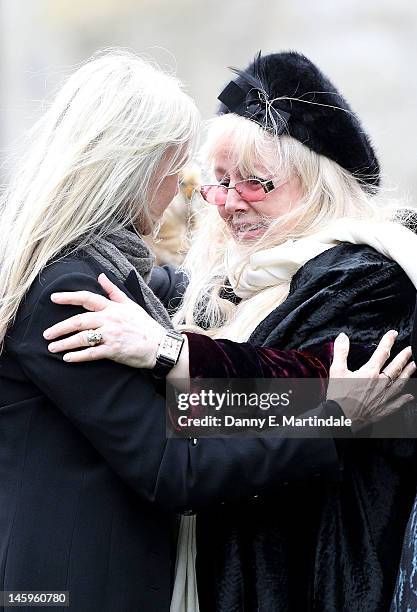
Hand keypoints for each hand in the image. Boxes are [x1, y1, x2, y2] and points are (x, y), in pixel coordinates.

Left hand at [44, 273, 164, 367]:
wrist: (160, 345)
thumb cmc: (144, 325)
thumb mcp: (130, 304)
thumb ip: (113, 291)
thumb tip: (100, 276)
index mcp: (112, 307)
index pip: (87, 298)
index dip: (69, 297)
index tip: (53, 298)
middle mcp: (110, 319)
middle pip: (79, 321)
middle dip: (60, 327)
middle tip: (46, 334)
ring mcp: (111, 335)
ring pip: (82, 338)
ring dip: (65, 343)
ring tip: (52, 347)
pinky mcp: (113, 350)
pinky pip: (91, 353)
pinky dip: (78, 356)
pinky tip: (67, 358)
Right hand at [327, 330, 414, 430]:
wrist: (341, 418)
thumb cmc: (338, 395)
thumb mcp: (336, 370)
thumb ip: (341, 352)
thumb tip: (343, 337)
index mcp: (369, 372)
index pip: (382, 353)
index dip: (388, 341)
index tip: (394, 333)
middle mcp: (380, 383)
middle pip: (395, 367)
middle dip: (404, 357)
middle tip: (410, 350)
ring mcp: (383, 397)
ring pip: (400, 383)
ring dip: (408, 373)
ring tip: (414, 365)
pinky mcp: (383, 409)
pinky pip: (397, 403)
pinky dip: (404, 399)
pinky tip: (410, 396)